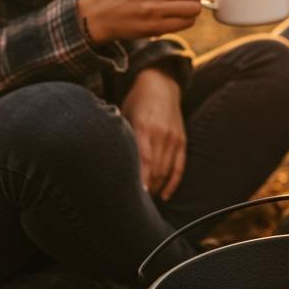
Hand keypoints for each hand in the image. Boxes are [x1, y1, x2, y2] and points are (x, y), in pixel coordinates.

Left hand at [120, 68, 186, 200]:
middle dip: (146, 189)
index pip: (144, 160)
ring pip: (166, 172)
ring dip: (156, 188)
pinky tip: (164, 195)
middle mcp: (162, 134)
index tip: (135, 197)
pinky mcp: (182, 141)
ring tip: (145, 202)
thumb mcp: (122, 114)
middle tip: (133, 204)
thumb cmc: (136, 102)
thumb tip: (107, 161)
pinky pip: (179, 167)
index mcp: (145, 127)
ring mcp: (174, 138)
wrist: (161, 84)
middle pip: (156, 170)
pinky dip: (173, 183)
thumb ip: (120, 136)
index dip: (141, 180)